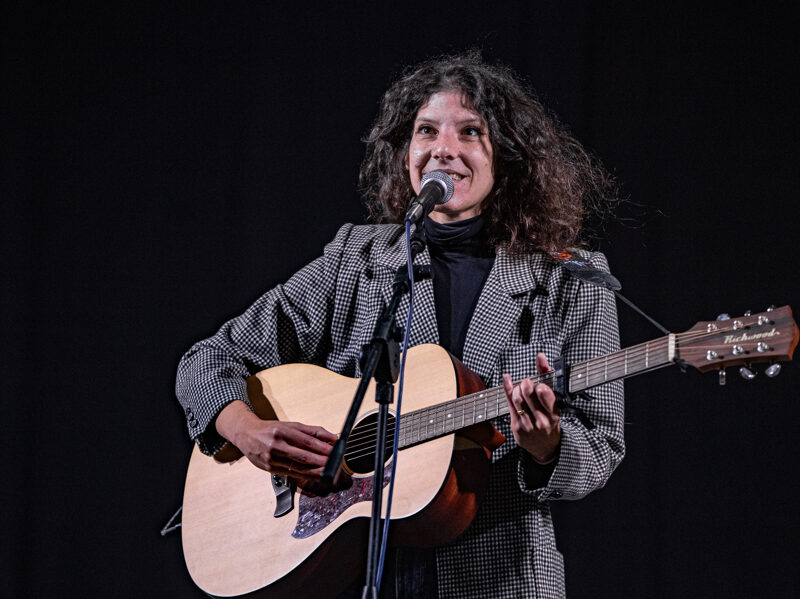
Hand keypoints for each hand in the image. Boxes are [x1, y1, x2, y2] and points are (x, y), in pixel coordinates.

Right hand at [215, 400, 337, 481]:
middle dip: (321, 461)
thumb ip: (312, 431)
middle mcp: (276, 445)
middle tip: (334, 464)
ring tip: (328, 472)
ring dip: (315, 471)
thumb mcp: (290, 425)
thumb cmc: (270, 429)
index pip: (306, 441)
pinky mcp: (270, 469)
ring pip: (298, 468)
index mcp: (282, 431)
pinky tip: (315, 476)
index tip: (333, 451)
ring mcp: (272, 458)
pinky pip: (291, 473)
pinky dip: (305, 476)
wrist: (246, 434)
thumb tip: (331, 437)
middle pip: (303, 456)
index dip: (322, 448)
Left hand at [502, 353, 560, 463]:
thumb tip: (540, 357)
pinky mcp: (516, 426)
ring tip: (521, 389)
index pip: (544, 392)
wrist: (545, 446)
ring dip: (517, 388)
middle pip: (528, 392)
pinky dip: (507, 388)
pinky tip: (507, 379)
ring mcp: (528, 424)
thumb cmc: (550, 419)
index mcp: (554, 412)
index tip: (539, 385)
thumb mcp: (555, 402)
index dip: (539, 385)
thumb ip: (548, 377)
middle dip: (526, 383)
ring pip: (517, 397)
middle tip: (527, 383)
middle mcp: (542, 420)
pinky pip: (509, 403)